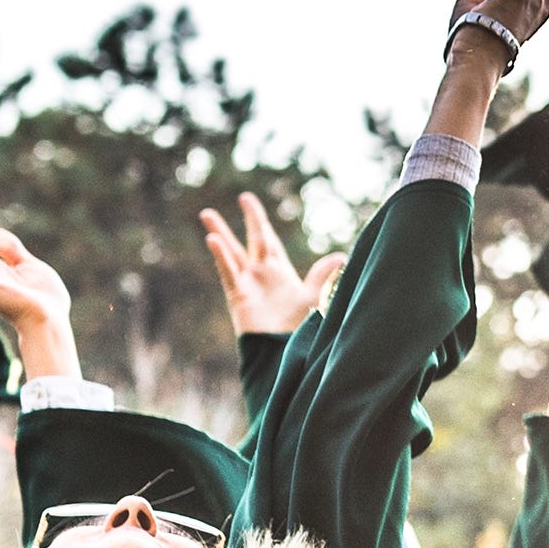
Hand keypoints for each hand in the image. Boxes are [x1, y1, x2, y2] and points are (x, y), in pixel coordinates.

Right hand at [197, 199, 345, 339]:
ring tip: (206, 214)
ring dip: (220, 232)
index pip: (269, 239)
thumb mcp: (311, 296)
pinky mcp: (237, 294)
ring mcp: (247, 282)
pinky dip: (220, 255)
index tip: (251, 203)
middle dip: (250, 218)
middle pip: (253, 238)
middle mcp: (261, 272)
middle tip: (244, 197)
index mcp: (278, 270)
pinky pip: (227, 270)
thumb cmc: (296, 327)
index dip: (261, 221)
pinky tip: (212, 239)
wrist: (281, 350)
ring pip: (231, 251)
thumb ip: (322, 275)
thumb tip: (342, 256)